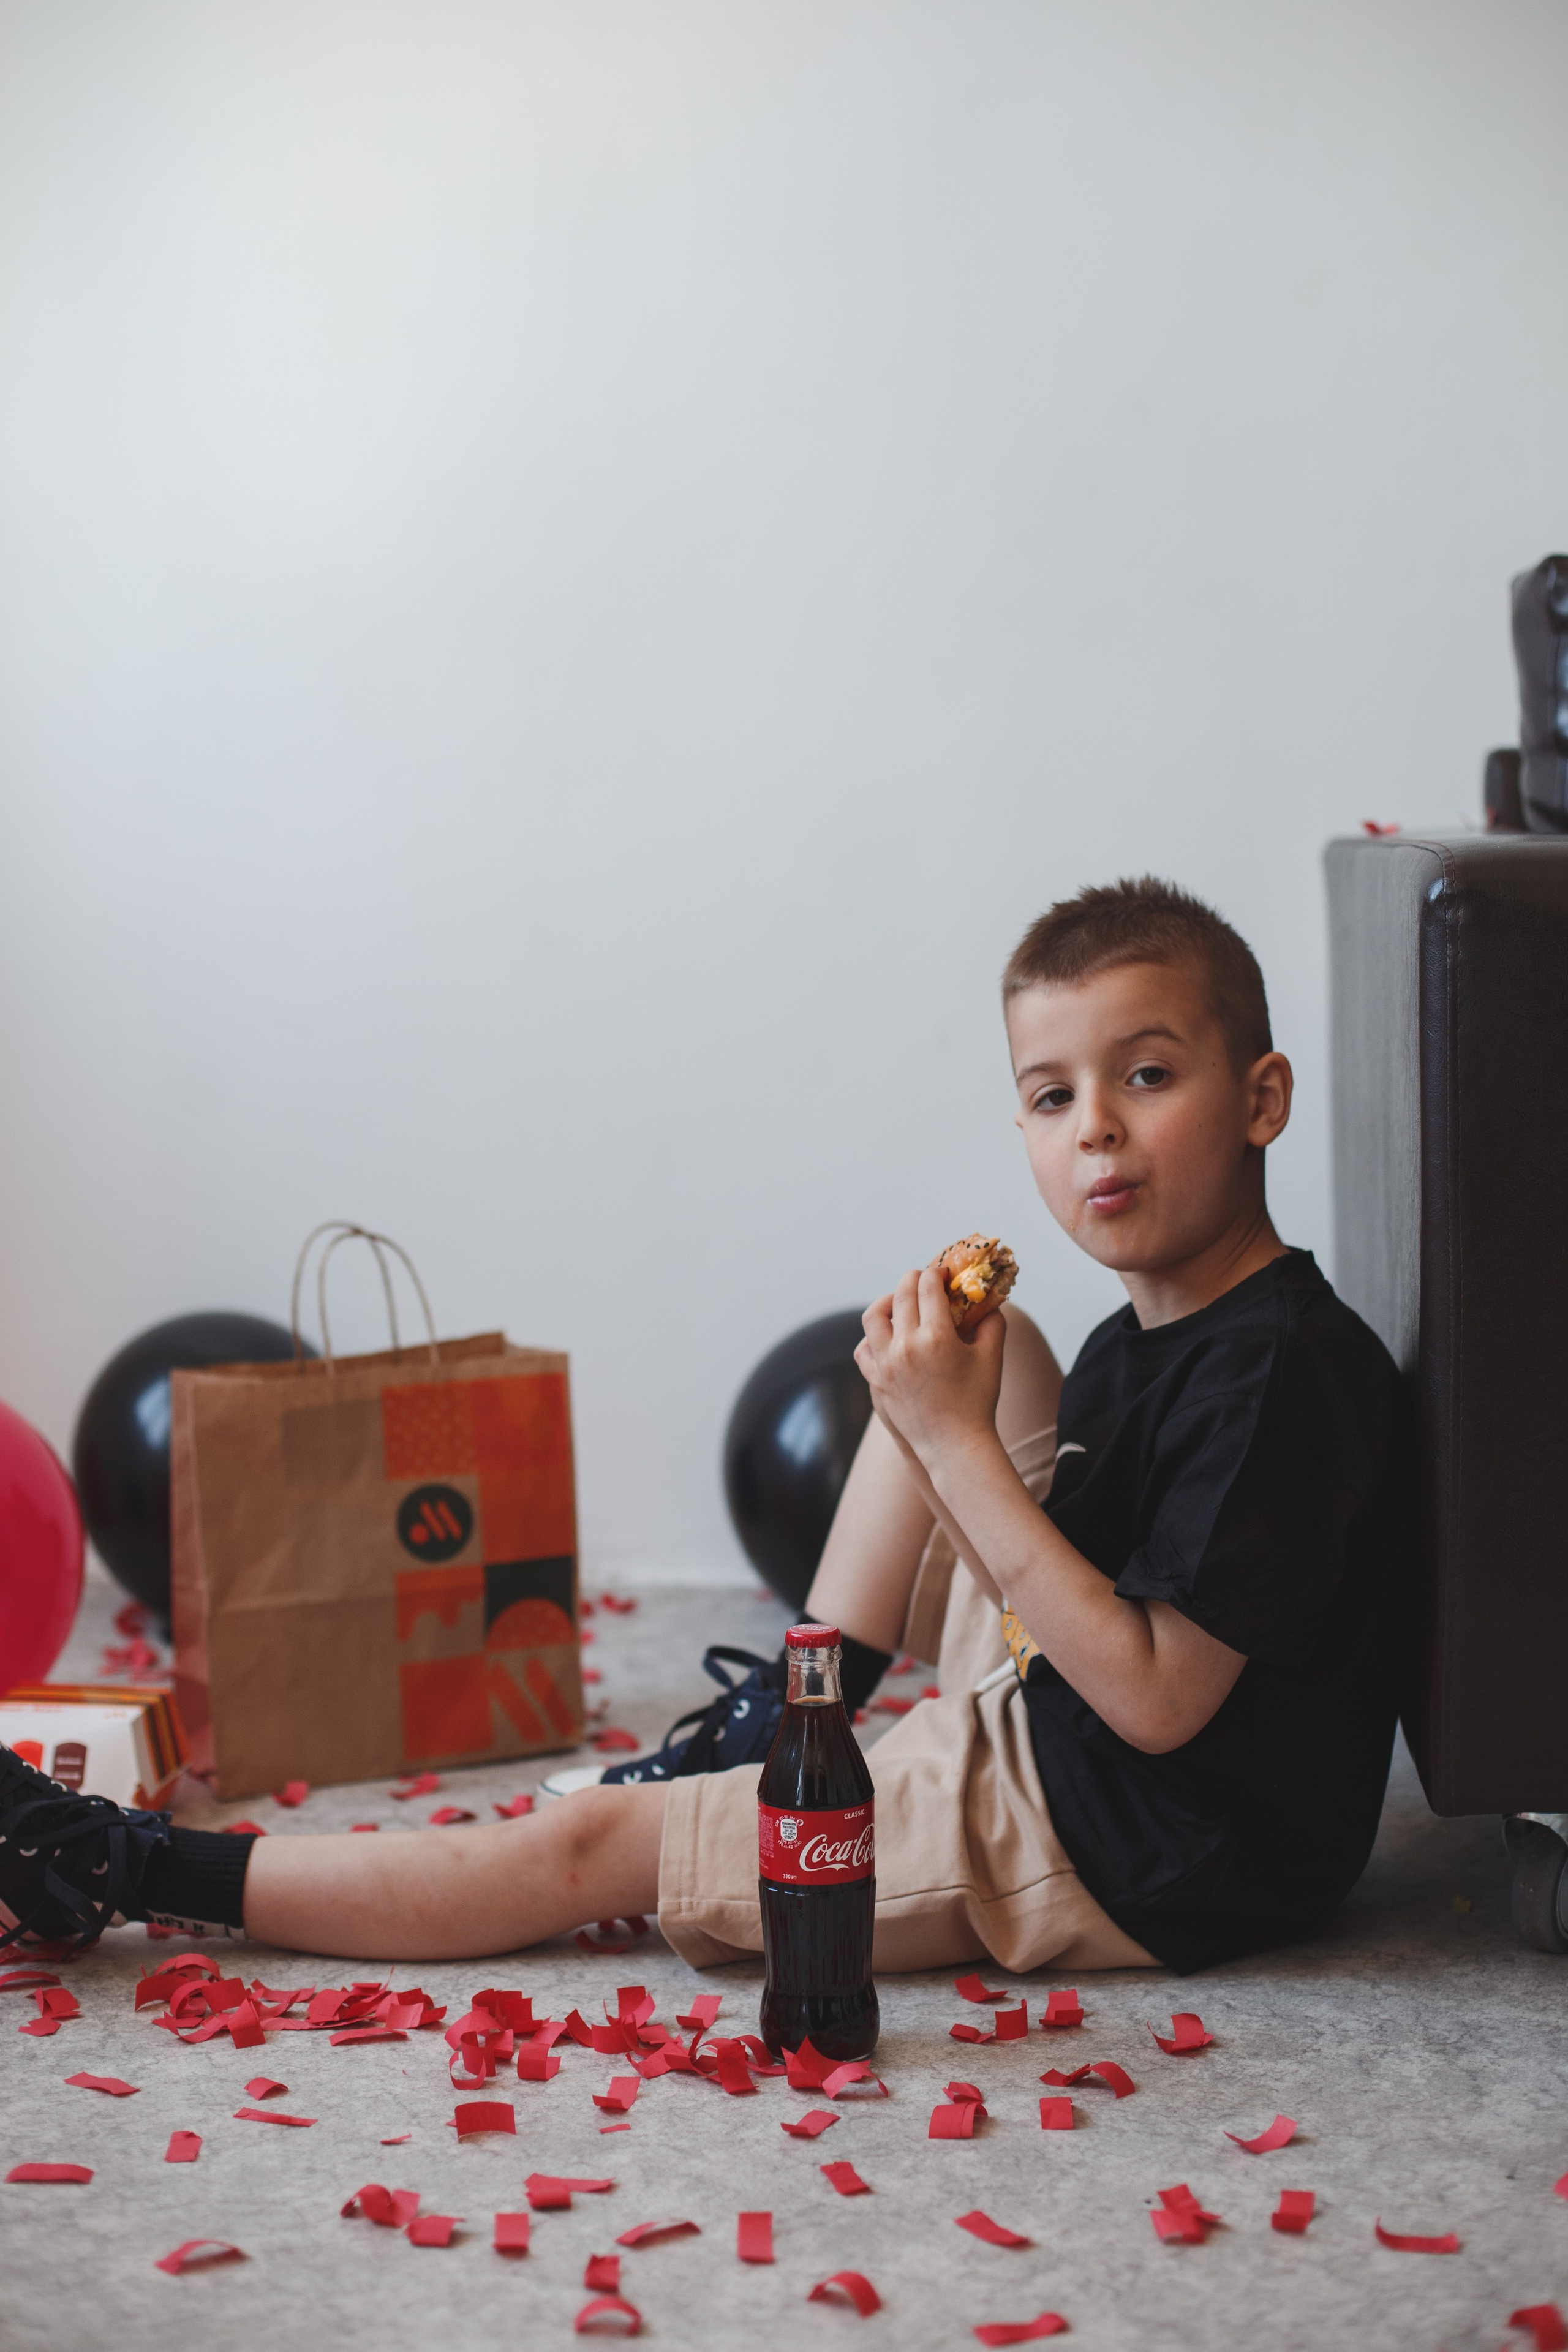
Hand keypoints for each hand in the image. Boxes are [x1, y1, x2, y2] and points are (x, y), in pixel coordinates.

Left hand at [854, 1267, 1005, 1468]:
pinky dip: (872, 1338)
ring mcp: (886, 1364)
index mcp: (937, 1337)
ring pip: (874, 1316)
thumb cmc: (977, 1401)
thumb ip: (993, 1324)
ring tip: (899, 1302)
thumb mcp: (991, 1358)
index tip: (942, 1274)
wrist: (954, 1446)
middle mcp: (906, 1346)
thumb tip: (992, 1304)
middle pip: (901, 1294)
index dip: (936, 1274)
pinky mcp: (876, 1381)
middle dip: (913, 1279)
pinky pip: (863, 1349)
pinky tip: (886, 1337)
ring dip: (887, 1301)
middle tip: (923, 1279)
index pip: (928, 1286)